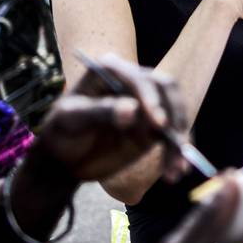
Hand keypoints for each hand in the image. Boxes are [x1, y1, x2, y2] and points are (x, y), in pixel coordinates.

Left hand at [34, 54, 188, 183]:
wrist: (64, 159)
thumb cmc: (61, 131)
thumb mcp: (72, 119)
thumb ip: (100, 112)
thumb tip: (132, 110)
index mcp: (112, 70)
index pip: (140, 79)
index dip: (152, 99)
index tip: (158, 123)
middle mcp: (134, 82)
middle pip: (167, 90)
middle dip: (175, 116)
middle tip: (175, 143)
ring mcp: (147, 104)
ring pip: (175, 113)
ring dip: (181, 138)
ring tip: (178, 167)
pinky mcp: (154, 127)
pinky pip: (173, 135)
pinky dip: (178, 152)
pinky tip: (176, 171)